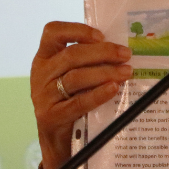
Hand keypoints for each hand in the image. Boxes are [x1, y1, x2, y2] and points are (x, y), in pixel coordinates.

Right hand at [31, 21, 131, 168]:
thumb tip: (123, 49)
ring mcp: (42, 96)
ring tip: (127, 72)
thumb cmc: (72, 97)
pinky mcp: (49, 117)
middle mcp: (40, 73)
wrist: (58, 138)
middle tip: (127, 55)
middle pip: (71, 55)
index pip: (53, 32)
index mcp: (45, 57)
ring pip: (76, 78)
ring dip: (105, 73)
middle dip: (103, 53)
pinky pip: (77, 103)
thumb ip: (89, 60)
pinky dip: (98, 94)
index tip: (102, 36)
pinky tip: (113, 89)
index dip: (78, 30)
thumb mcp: (74, 74)